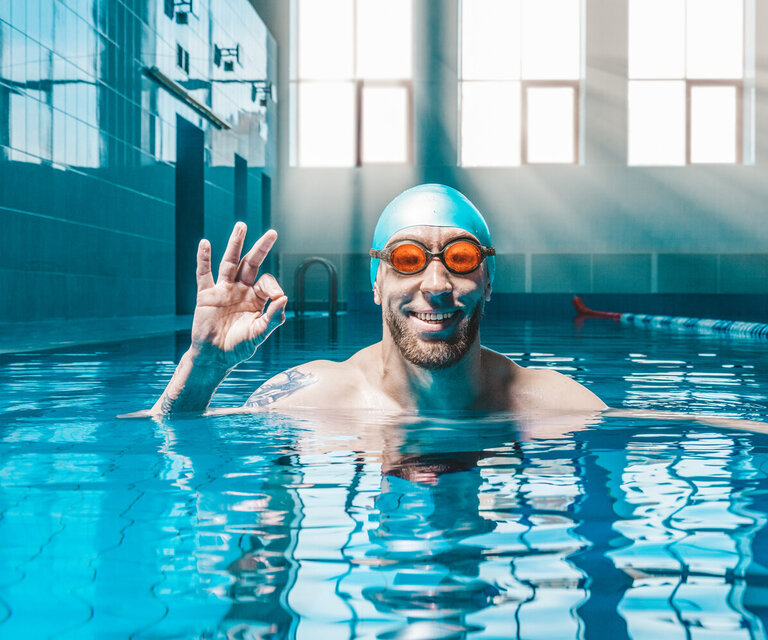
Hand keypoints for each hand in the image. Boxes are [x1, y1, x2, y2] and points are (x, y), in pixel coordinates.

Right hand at [190, 222, 286, 368]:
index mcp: (256, 298)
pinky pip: (204, 274)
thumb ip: (273, 317)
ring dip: (235, 244)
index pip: (266, 281)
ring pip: (230, 262)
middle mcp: (241, 290)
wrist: (215, 357)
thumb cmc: (239, 347)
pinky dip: (203, 259)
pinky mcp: (206, 295)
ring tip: (242, 226)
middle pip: (251, 263)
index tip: (276, 297)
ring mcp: (223, 290)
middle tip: (272, 233)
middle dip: (261, 248)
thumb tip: (284, 298)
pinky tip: (205, 244)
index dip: (273, 285)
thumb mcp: (260, 334)